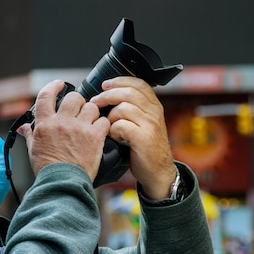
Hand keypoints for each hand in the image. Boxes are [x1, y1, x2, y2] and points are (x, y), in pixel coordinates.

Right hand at [19, 80, 109, 181]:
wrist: (62, 183)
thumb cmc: (47, 170)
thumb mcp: (33, 150)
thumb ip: (30, 135)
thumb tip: (25, 128)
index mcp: (45, 124)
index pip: (46, 95)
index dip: (53, 86)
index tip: (58, 85)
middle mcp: (62, 122)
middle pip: (74, 97)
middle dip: (77, 101)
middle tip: (78, 110)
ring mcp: (79, 128)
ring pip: (91, 107)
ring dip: (91, 113)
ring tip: (89, 123)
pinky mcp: (95, 136)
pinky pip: (103, 121)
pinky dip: (103, 125)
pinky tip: (99, 132)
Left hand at [90, 77, 176, 199]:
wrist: (158, 172)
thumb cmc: (144, 148)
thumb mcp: (143, 124)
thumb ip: (132, 109)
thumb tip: (107, 96)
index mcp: (154, 106)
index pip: (138, 83)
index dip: (120, 81)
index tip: (105, 84)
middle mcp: (154, 113)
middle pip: (128, 93)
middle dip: (107, 95)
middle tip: (95, 102)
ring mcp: (150, 125)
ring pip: (123, 108)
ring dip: (110, 117)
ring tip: (109, 127)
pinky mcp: (143, 138)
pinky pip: (121, 125)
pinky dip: (113, 131)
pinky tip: (115, 137)